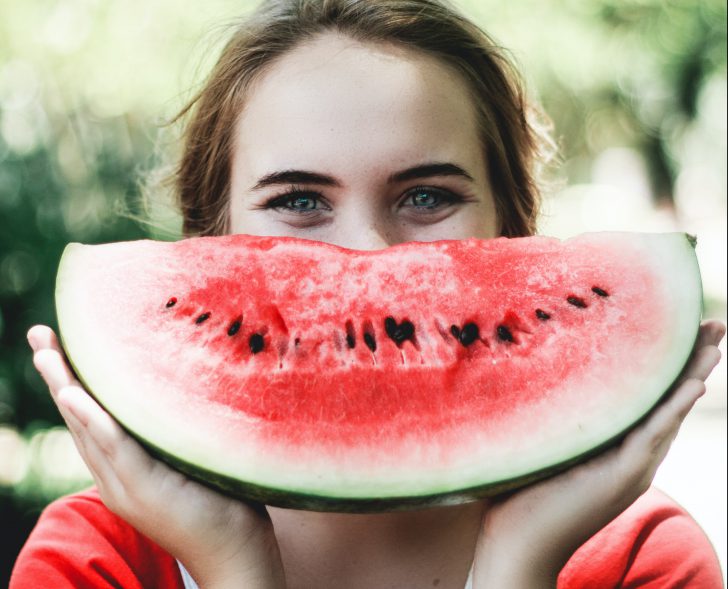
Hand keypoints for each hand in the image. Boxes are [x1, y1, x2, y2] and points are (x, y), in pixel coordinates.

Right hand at [28, 325, 285, 588]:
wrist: (235, 552)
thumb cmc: (221, 500)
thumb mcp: (190, 458)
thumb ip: (174, 431)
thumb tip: (186, 384)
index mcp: (124, 468)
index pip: (91, 417)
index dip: (73, 381)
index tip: (59, 343)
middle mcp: (116, 477)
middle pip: (79, 418)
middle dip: (58, 375)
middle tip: (39, 334)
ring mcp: (127, 486)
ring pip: (88, 429)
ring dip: (65, 388)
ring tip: (47, 352)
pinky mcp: (146, 491)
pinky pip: (115, 449)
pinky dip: (93, 422)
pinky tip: (76, 396)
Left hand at [473, 320, 724, 587]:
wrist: (517, 545)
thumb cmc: (519, 494)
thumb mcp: (545, 443)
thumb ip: (556, 415)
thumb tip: (535, 368)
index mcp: (615, 446)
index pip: (649, 397)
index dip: (666, 364)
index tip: (678, 327)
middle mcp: (632, 455)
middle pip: (668, 399)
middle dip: (691, 361)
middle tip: (713, 324)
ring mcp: (632, 467)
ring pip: (670, 412)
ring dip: (693, 374)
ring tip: (714, 341)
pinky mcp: (622, 476)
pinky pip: (653, 435)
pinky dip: (674, 408)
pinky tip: (694, 382)